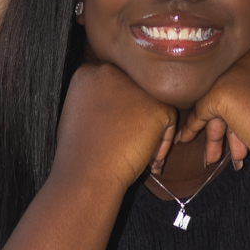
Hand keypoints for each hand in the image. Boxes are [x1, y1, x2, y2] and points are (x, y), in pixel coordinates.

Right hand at [55, 60, 175, 193]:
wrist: (86, 177)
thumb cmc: (80, 155)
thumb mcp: (79, 114)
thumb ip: (97, 98)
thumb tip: (123, 99)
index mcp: (89, 72)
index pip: (117, 83)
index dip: (121, 108)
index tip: (115, 132)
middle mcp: (111, 71)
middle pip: (137, 90)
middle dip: (137, 116)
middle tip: (129, 144)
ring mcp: (134, 86)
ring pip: (154, 103)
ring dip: (152, 129)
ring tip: (140, 154)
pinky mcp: (155, 104)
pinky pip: (169, 119)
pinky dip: (163, 142)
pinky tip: (149, 159)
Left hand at [176, 45, 249, 173]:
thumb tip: (231, 106)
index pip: (241, 76)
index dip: (238, 104)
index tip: (235, 126)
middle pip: (227, 87)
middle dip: (224, 120)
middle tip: (222, 146)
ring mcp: (234, 72)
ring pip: (215, 100)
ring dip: (214, 130)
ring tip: (211, 156)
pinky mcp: (221, 91)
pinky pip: (202, 112)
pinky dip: (195, 127)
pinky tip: (187, 138)